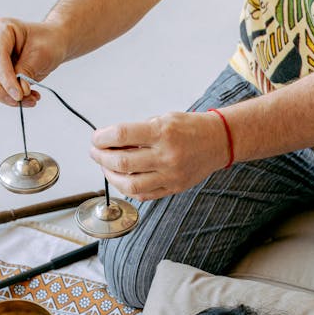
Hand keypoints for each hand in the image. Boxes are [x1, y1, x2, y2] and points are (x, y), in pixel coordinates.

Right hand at [0, 17, 67, 106]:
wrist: (51, 44)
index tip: (19, 94)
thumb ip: (26, 71)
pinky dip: (9, 97)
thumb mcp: (41, 54)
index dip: (5, 77)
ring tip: (30, 99)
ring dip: (6, 96)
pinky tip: (28, 97)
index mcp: (1, 28)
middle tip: (18, 100)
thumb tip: (18, 91)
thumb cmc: (47, 42)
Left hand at [90, 110, 231, 199]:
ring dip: (111, 177)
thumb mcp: (163, 119)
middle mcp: (167, 156)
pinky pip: (143, 195)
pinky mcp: (173, 188)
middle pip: (122, 162)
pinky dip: (128, 189)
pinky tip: (122, 179)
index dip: (102, 137)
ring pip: (130, 185)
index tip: (96, 138)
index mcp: (163, 132)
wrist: (218, 142)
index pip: (122, 135)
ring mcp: (170, 176)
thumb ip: (138, 132)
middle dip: (102, 157)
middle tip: (95, 153)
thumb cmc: (189, 128)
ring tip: (106, 168)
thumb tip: (110, 143)